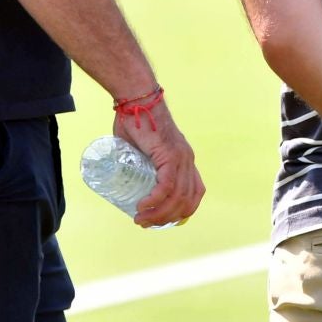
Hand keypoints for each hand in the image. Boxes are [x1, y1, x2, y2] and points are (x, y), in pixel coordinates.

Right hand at [113, 101, 205, 228]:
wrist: (136, 99)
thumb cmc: (135, 121)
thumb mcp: (141, 150)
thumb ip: (140, 163)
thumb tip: (126, 180)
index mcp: (185, 159)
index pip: (195, 193)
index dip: (182, 211)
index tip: (163, 220)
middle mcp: (188, 159)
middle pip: (187, 200)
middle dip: (167, 218)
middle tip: (146, 223)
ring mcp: (181, 157)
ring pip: (177, 196)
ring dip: (159, 214)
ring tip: (141, 219)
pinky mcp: (169, 154)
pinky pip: (167, 185)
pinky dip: (155, 200)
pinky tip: (143, 207)